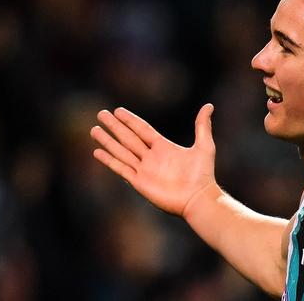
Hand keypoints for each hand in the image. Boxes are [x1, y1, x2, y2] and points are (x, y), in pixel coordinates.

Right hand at [90, 104, 215, 215]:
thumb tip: (209, 105)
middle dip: (114, 126)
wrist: (198, 198)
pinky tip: (97, 152)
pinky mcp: (140, 182)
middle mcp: (151, 157)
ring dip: (108, 141)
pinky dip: (109, 160)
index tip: (118, 110)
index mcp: (164, 147)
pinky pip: (121, 168)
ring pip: (121, 151)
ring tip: (94, 130)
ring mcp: (144, 169)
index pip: (142, 129)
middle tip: (100, 114)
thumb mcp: (205, 146)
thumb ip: (203, 126)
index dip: (130, 120)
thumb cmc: (203, 174)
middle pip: (128, 137)